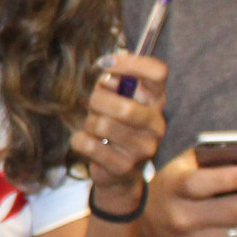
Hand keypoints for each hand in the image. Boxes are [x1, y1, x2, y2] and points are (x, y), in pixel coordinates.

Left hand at [71, 52, 165, 216]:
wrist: (120, 173)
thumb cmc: (116, 126)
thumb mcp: (117, 100)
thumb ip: (114, 84)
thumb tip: (107, 79)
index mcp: (156, 101)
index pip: (157, 72)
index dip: (131, 63)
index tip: (106, 64)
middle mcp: (156, 124)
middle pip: (124, 106)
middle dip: (98, 101)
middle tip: (93, 105)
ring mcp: (143, 148)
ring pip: (102, 125)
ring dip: (89, 123)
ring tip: (94, 127)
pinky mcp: (123, 166)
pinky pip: (88, 144)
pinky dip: (79, 140)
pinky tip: (88, 142)